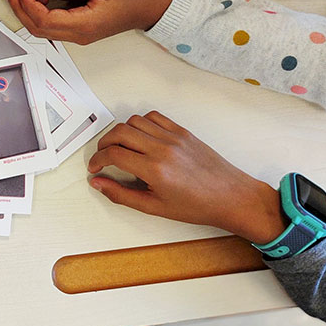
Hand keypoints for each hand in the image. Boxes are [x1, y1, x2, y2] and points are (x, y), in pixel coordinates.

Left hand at [3, 0, 173, 44]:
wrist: (151, 5)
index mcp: (83, 24)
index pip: (43, 18)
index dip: (27, 3)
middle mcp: (79, 34)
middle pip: (38, 27)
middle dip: (20, 8)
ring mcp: (79, 34)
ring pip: (43, 28)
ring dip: (27, 10)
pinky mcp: (81, 29)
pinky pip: (52, 24)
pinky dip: (39, 11)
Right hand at [87, 112, 285, 244]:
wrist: (230, 196)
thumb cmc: (197, 206)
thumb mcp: (154, 207)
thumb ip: (121, 194)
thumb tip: (98, 183)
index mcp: (155, 170)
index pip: (114, 154)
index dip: (97, 159)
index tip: (94, 167)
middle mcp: (162, 148)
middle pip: (119, 132)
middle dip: (104, 143)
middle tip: (102, 156)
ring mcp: (173, 137)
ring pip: (134, 121)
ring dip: (121, 132)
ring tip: (119, 146)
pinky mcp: (182, 131)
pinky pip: (154, 117)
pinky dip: (140, 123)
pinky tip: (140, 137)